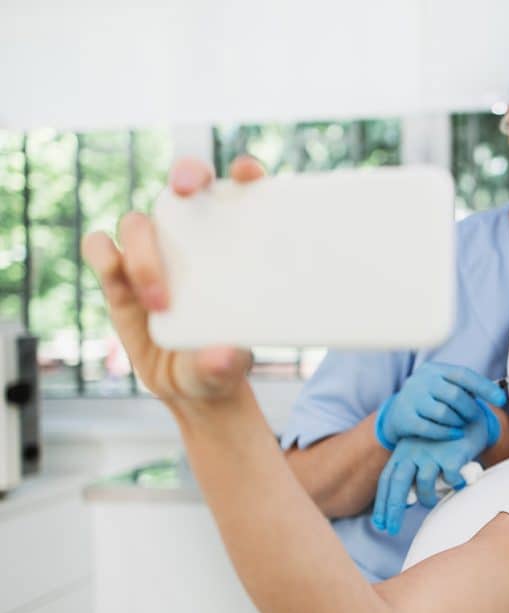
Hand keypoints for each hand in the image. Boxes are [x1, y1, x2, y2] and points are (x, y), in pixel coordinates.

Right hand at [81, 156, 264, 407]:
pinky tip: (116, 274)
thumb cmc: (224, 360)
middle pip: (187, 184)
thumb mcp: (232, 367)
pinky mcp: (119, 274)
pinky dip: (104, 255)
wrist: (192, 384)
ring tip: (160, 303)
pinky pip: (100, 248)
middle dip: (187, 173)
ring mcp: (155, 252)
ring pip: (139, 223)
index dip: (247, 173)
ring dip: (144, 253)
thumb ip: (228, 363)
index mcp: (236, 244)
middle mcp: (194, 237)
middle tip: (186, 189)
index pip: (245, 194)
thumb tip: (224, 355)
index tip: (249, 174)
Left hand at [372, 402, 498, 534]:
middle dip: (393, 510)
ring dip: (429, 499)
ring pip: (424, 486)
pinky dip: (455, 485)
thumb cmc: (446, 440)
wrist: (471, 414)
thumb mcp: (424, 452)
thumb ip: (414, 473)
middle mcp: (414, 450)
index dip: (382, 503)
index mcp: (403, 451)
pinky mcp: (452, 454)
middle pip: (398, 484)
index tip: (381, 524)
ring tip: (435, 499)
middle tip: (391, 530)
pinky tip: (459, 483)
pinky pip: (450, 480)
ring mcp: (432, 451)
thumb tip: (405, 503)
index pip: (387, 479)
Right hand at [375, 363, 506, 448]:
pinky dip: (447, 433)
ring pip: (443, 413)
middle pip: (455, 395)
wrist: (396, 413)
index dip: (485, 387)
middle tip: (474, 418)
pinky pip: (431, 428)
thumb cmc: (430, 399)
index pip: (464, 375)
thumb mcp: (444, 388)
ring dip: (458, 422)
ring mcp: (411, 398)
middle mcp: (421, 380)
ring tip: (461, 425)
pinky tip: (455, 434)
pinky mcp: (404, 417)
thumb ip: (465, 388)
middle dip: (470, 410)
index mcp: (434, 370)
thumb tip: (498, 393)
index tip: (501, 400)